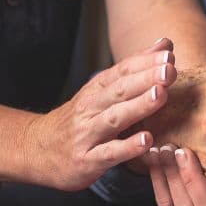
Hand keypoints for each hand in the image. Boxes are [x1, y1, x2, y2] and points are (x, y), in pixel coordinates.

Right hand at [27, 40, 175, 189]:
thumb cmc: (79, 120)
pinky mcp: (87, 160)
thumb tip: (165, 45)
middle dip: (145, 79)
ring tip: (160, 96)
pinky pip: (109, 153)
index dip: (144, 62)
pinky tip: (147, 141)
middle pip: (119, 90)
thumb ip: (134, 71)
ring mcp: (88, 134)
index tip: (168, 54)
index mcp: (96, 90)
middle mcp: (90, 108)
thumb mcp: (102, 91)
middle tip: (169, 70)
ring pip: (114, 118)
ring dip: (138, 106)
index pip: (121, 71)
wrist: (36, 150)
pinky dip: (128, 147)